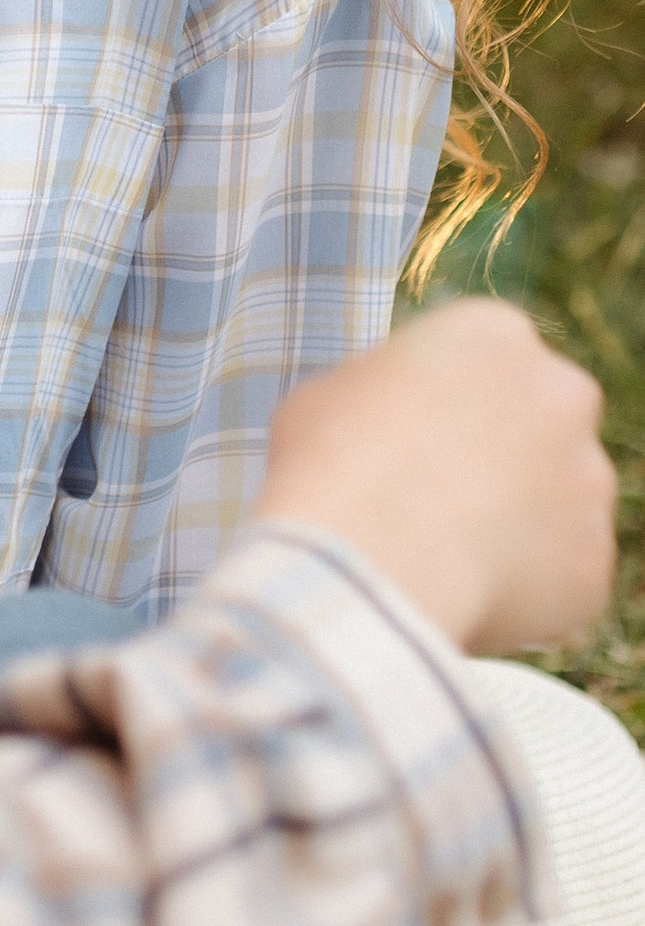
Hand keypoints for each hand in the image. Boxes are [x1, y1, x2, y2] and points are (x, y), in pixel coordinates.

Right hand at [254, 300, 617, 652]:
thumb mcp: (334, 392)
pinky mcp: (595, 560)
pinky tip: (461, 593)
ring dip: (516, 522)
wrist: (366, 559)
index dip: (448, 401)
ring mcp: (590, 480)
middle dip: (504, 455)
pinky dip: (523, 588)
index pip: (488, 357)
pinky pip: (560, 574)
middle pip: (541, 422)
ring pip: (557, 503)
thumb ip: (386, 393)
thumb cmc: (330, 462)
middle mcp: (564, 393)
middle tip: (439, 494)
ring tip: (440, 554)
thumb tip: (393, 420)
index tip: (415, 434)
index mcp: (495, 332)